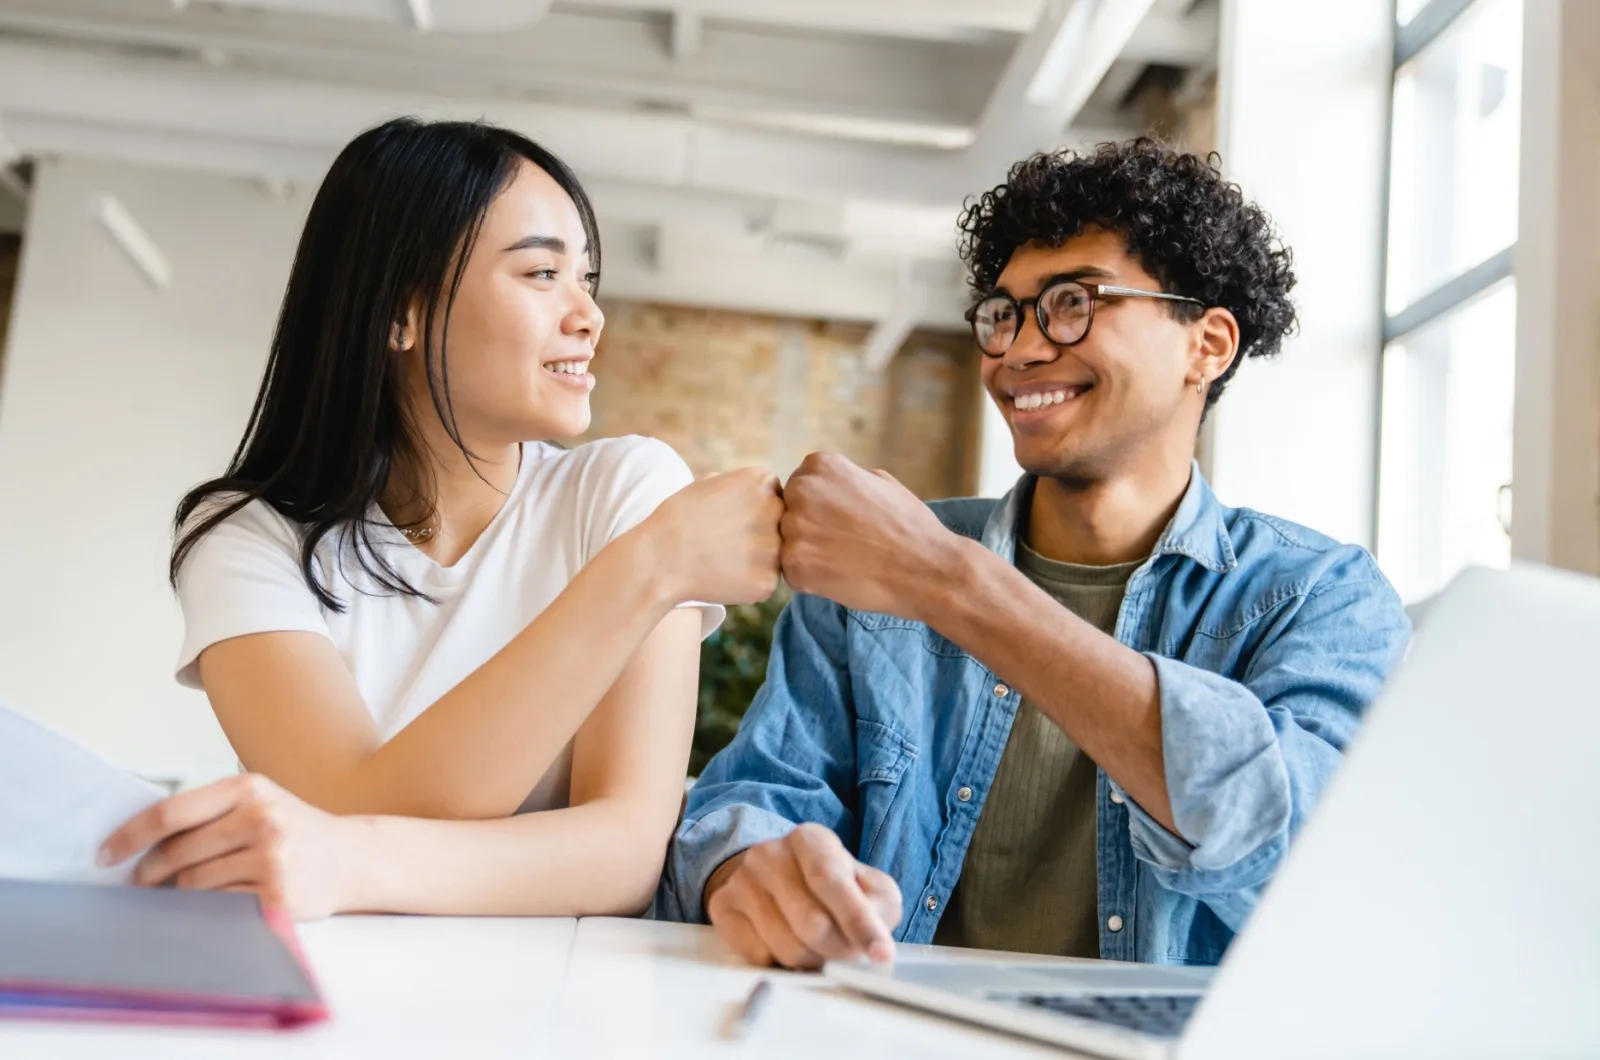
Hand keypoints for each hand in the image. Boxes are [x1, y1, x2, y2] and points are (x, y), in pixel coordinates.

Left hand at [99, 774, 355, 919]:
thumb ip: (208, 812)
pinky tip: (213, 903)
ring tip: (181, 892)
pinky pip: (217, 907)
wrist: (355, 858)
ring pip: (193, 884)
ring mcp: (271, 858)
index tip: (105, 854)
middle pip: (176, 853)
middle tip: (139, 883)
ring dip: (178, 893)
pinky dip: (205, 908)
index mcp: (249, 788)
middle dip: (149, 873)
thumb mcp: (259, 802)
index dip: (129, 836)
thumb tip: (139, 842)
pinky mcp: (276, 895)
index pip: (171, 813)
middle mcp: (261, 819)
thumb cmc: (297, 830)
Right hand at [646, 467, 783, 605]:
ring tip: (723, 559)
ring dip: (757, 558)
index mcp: (762, 480)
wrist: (660, 559)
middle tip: (727, 541)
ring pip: (776, 554)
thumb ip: (743, 486)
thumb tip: (764, 493)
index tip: (728, 518)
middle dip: (760, 532)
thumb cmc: (679, 518)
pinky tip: (723, 576)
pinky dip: (749, 581)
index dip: (751, 509)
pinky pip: (766, 580)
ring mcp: (775, 547)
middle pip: (781, 523)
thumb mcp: (710, 483)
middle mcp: (776, 510)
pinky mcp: (769, 580)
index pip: (774, 495)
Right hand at [705, 823, 901, 969]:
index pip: (832, 881)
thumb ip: (879, 907)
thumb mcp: (865, 885)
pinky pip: (758, 956)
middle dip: (837, 950)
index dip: (859, 921)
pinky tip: (785, 943)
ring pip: (786, 947)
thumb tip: (876, 943)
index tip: (880, 953)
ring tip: (816, 947)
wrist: (772, 878)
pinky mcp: (723, 907)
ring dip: (811, 960)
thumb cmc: (828, 887)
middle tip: (845, 952)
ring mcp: (742, 880)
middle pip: (811, 923)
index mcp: (810, 839)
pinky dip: (780, 963)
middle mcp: (770, 853)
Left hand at [780, 452, 963, 618]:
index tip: (843, 521)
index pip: (801, 487)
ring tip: (843, 561)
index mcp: (820, 466)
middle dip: (809, 528)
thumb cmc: (908, 526)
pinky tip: (840, 577)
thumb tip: (823, 485)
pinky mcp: (794, 564)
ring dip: (808, 554)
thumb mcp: (879, 481)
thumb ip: (843, 479)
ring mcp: (795, 528)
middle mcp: (802, 490)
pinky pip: (792, 572)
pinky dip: (811, 580)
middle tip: (842, 544)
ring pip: (788, 543)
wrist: (927, 569)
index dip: (821, 508)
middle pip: (788, 512)